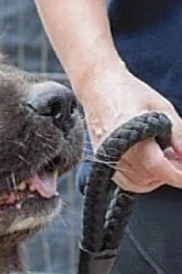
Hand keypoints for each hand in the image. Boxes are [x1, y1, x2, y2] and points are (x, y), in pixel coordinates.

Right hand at [76, 64, 181, 191]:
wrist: (99, 89)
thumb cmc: (129, 93)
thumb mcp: (161, 108)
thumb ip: (177, 132)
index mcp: (131, 137)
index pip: (157, 166)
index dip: (176, 175)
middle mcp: (117, 153)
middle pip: (148, 178)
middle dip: (169, 173)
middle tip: (180, 158)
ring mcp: (108, 160)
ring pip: (137, 183)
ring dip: (155, 177)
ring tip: (166, 159)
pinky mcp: (103, 163)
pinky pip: (125, 181)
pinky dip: (141, 179)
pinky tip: (150, 165)